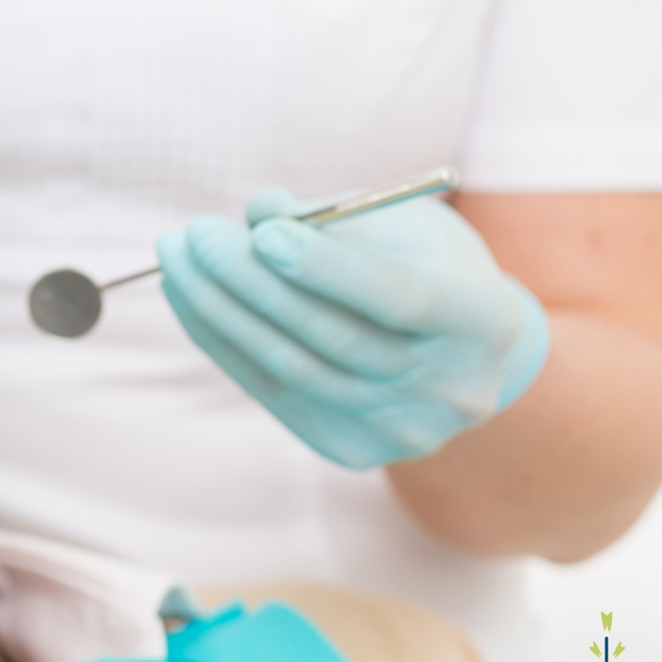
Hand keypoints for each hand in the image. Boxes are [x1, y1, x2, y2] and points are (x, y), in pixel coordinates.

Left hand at [156, 187, 549, 469]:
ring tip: (177, 259)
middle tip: (196, 234)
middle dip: (253, 281)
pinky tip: (188, 296)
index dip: (329, 266)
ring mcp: (400, 431)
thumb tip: (259, 211)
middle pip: (336, 336)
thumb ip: (335, 217)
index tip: (264, 231)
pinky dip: (222, 341)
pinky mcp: (349, 449)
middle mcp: (451, 389)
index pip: (402, 297)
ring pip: (292, 366)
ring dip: (220, 310)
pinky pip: (270, 389)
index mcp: (485, 322)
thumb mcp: (399, 224)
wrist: (458, 359)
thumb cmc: (426, 267)